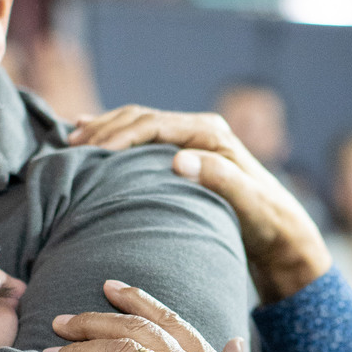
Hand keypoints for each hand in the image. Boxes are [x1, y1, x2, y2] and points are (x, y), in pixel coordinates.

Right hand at [69, 106, 331, 303]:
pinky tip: (90, 137)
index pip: (154, 124)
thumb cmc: (266, 222)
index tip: (90, 151)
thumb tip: (178, 159)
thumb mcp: (249, 203)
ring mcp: (191, 141)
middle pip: (140, 119)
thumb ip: (220, 179)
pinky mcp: (184, 155)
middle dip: (103, 129)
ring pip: (137, 125)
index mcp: (211, 134)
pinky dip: (115, 137)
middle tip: (70, 147)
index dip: (119, 134)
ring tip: (71, 142)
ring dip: (104, 131)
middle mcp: (200, 130)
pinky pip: (143, 140)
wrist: (281, 232)